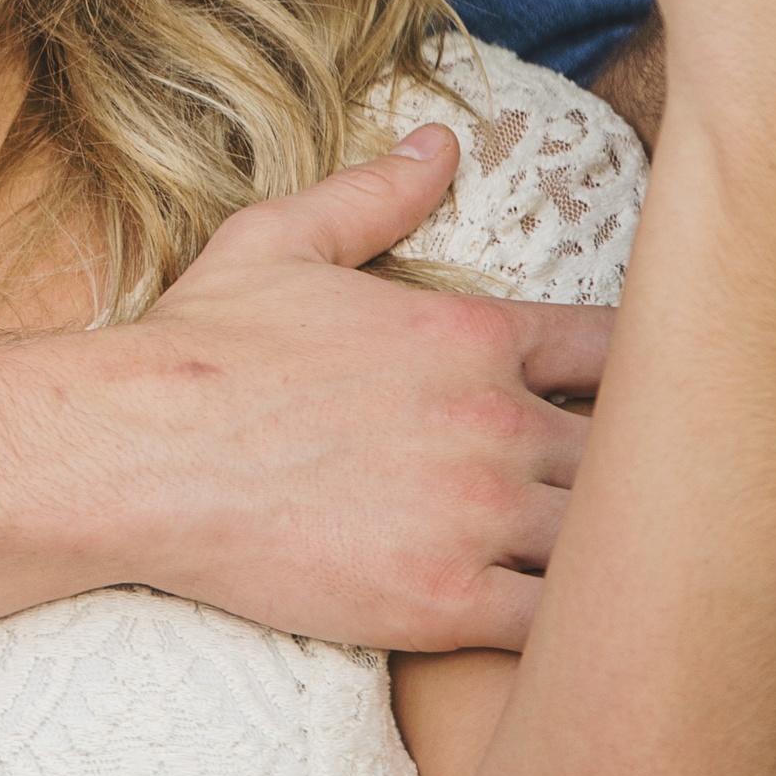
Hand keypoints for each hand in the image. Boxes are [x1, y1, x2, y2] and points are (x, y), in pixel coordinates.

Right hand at [98, 127, 606, 654]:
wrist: (138, 452)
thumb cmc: (205, 346)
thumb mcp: (284, 240)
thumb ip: (377, 194)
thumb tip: (441, 141)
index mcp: (472, 334)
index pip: (616, 350)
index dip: (637, 378)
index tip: (624, 405)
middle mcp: (495, 420)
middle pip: (631, 453)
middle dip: (637, 474)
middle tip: (630, 499)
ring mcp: (476, 515)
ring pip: (611, 545)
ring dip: (614, 556)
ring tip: (610, 573)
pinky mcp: (444, 600)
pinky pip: (557, 627)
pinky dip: (571, 633)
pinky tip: (561, 632)